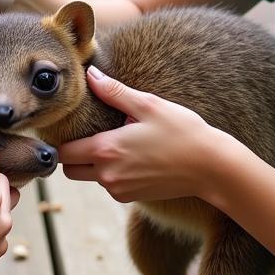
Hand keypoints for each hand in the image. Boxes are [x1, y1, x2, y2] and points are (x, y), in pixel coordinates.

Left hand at [57, 67, 233, 204]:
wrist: (211, 167)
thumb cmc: (182, 132)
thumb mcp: (147, 105)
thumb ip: (114, 91)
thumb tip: (90, 75)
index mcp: (105, 150)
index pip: (63, 152)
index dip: (63, 140)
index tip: (72, 127)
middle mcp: (107, 175)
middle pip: (71, 169)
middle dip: (74, 155)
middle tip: (92, 135)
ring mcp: (119, 190)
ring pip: (90, 178)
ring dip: (95, 164)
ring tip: (119, 143)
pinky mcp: (131, 198)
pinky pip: (109, 185)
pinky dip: (113, 173)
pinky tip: (133, 158)